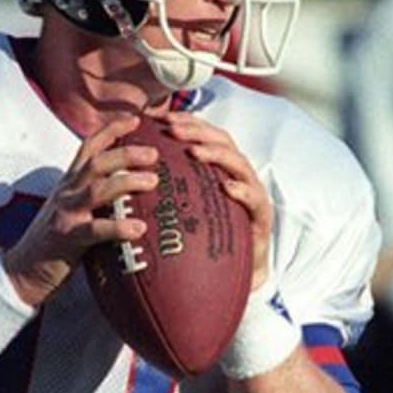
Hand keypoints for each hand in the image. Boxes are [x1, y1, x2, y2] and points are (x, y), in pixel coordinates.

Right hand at [3, 116, 159, 305]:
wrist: (23, 272)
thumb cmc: (54, 242)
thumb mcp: (72, 210)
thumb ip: (95, 198)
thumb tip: (132, 192)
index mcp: (69, 184)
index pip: (89, 147)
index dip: (111, 130)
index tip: (136, 120)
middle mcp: (67, 193)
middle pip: (97, 163)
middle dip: (126, 153)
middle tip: (154, 154)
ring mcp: (66, 214)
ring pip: (97, 189)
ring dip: (127, 182)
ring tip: (152, 181)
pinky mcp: (67, 239)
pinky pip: (96, 230)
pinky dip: (119, 227)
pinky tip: (139, 228)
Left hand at [164, 112, 272, 291]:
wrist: (230, 274)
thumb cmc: (203, 237)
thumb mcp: (183, 207)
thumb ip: (168, 186)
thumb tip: (130, 171)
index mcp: (220, 168)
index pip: (206, 135)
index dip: (187, 122)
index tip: (162, 118)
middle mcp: (238, 174)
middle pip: (223, 141)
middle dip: (198, 131)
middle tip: (173, 130)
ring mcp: (252, 193)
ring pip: (239, 163)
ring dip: (217, 154)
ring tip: (195, 153)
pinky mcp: (262, 216)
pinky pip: (256, 199)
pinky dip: (242, 190)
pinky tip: (227, 188)